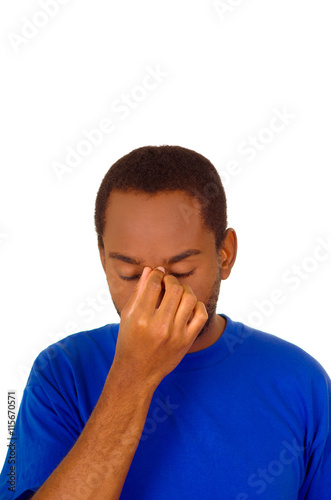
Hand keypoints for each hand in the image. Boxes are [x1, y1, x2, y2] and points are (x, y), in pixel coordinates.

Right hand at [111, 266, 207, 387]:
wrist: (137, 372)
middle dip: (171, 279)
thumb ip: (139, 292)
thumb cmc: (129, 341)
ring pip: (189, 299)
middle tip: (167, 281)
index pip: (153, 284)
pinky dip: (197, 305)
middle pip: (174, 289)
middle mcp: (159, 326)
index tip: (157, 273)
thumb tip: (150, 270)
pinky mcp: (187, 341)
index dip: (156, 274)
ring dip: (185, 289)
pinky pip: (201, 315)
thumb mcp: (128, 316)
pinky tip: (188, 304)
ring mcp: (176, 334)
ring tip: (178, 291)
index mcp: (140, 318)